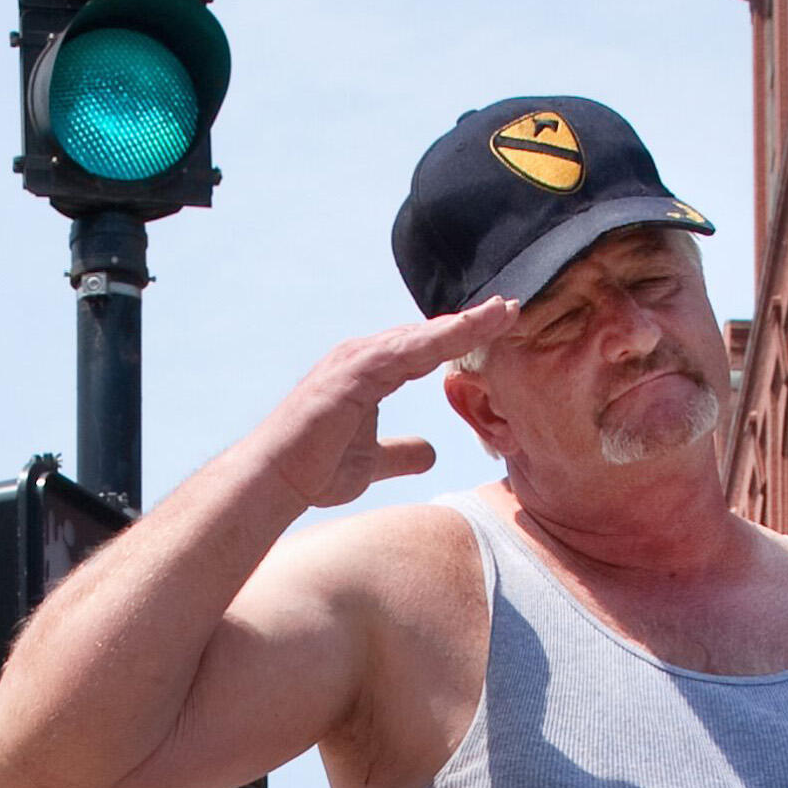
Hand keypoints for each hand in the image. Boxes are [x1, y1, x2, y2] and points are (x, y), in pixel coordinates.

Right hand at [269, 298, 513, 508]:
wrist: (275, 481)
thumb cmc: (314, 470)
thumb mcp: (371, 463)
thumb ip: (400, 454)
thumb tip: (430, 452)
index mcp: (372, 372)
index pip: (426, 350)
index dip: (462, 339)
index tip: (500, 329)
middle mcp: (364, 357)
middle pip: (427, 334)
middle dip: (470, 322)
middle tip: (512, 307)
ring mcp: (356, 360)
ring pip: (419, 336)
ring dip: (461, 324)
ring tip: (500, 312)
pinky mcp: (351, 372)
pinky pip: (401, 351)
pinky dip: (435, 340)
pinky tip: (464, 331)